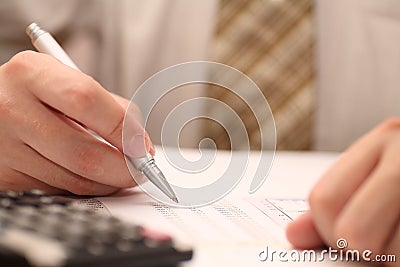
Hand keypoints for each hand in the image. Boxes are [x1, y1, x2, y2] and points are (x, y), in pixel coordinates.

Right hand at [0, 51, 152, 194]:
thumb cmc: (34, 93)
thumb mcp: (64, 81)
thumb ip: (108, 106)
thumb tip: (141, 144)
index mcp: (31, 74)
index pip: (88, 101)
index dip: (124, 129)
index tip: (143, 146)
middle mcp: (11, 108)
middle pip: (84, 154)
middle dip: (124, 169)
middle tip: (140, 169)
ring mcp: (3, 147)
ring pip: (74, 180)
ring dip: (107, 182)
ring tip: (119, 172)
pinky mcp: (4, 176)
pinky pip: (57, 190)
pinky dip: (83, 187)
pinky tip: (88, 175)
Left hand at [286, 118, 399, 264]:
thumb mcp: (375, 172)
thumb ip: (334, 202)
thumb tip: (293, 236)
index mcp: (383, 139)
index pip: (324, 199)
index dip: (326, 229)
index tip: (341, 233)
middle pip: (352, 230)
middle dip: (358, 247)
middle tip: (374, 242)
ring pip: (392, 252)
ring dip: (390, 257)